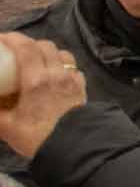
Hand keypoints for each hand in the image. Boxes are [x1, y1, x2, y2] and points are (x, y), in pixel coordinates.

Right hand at [0, 33, 85, 159]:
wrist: (73, 148)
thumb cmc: (36, 137)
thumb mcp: (6, 126)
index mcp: (37, 80)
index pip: (26, 48)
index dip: (14, 38)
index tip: (2, 38)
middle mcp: (57, 73)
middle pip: (45, 46)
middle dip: (29, 43)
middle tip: (16, 49)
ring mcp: (73, 79)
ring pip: (62, 54)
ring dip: (48, 52)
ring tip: (36, 59)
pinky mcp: (83, 88)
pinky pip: (73, 68)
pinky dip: (62, 65)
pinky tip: (55, 74)